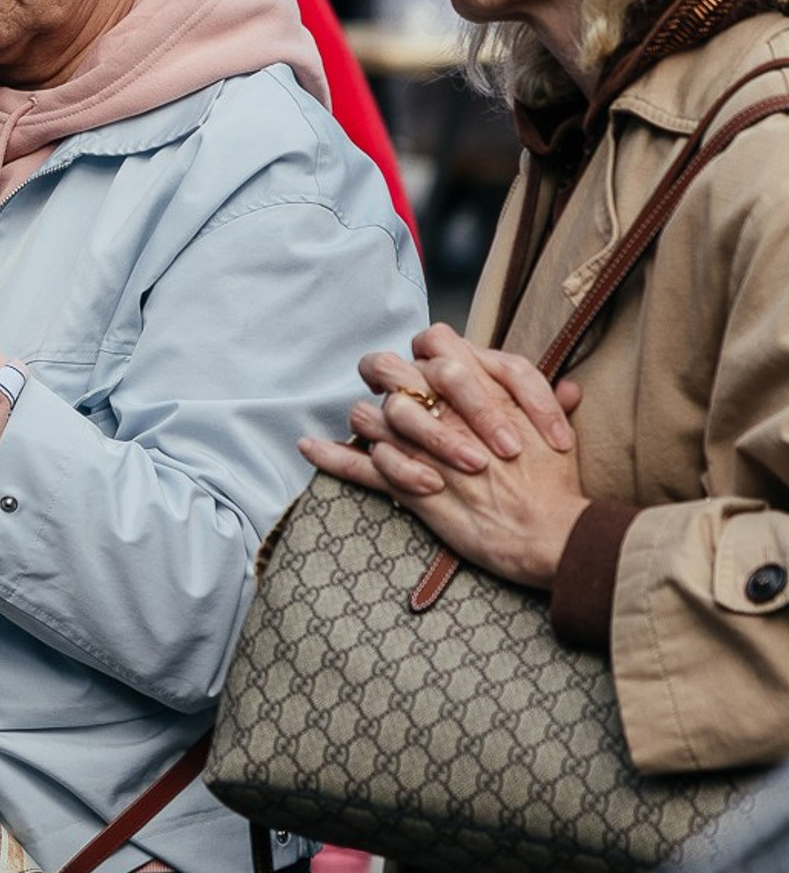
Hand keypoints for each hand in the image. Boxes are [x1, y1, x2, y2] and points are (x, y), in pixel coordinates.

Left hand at [300, 324, 590, 589]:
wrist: (549, 532)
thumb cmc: (556, 484)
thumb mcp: (556, 431)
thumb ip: (547, 401)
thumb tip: (564, 386)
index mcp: (481, 387)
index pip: (435, 341)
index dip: (425, 351)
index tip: (427, 370)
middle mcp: (444, 410)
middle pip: (389, 368)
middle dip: (383, 375)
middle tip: (390, 390)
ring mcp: (421, 447)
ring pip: (369, 414)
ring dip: (367, 421)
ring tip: (371, 430)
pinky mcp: (407, 485)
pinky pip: (357, 465)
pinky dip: (328, 455)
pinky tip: (307, 445)